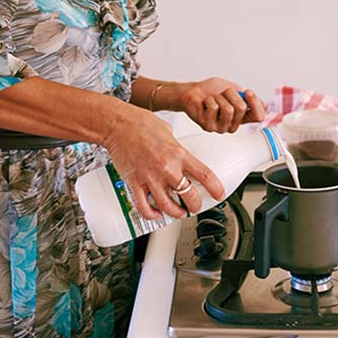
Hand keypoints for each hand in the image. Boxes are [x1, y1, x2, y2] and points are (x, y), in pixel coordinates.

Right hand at [103, 107, 224, 220]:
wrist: (118, 124)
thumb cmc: (140, 122)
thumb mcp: (167, 131)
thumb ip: (175, 146)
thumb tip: (178, 153)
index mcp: (178, 153)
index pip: (204, 175)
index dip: (215, 188)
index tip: (219, 194)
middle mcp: (166, 168)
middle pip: (188, 196)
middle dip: (195, 205)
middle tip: (195, 205)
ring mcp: (150, 177)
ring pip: (168, 206)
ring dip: (177, 213)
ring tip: (179, 213)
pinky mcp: (134, 182)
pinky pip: (144, 207)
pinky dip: (152, 214)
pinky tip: (156, 213)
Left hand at [176, 77, 266, 132]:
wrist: (192, 91)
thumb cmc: (211, 90)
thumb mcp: (234, 89)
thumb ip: (248, 97)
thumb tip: (263, 104)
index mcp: (241, 117)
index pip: (259, 116)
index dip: (255, 103)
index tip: (248, 92)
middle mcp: (232, 124)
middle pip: (242, 108)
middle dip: (231, 94)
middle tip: (222, 94)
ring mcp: (221, 127)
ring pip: (228, 109)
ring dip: (219, 97)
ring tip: (213, 99)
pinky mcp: (208, 126)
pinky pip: (214, 108)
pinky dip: (208, 100)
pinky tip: (204, 104)